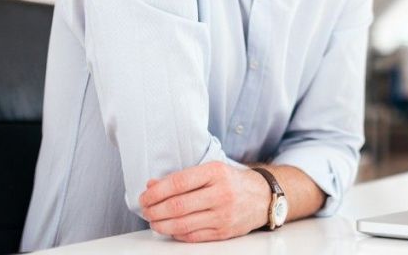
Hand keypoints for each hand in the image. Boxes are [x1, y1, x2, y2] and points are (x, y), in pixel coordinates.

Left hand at [139, 162, 269, 241]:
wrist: (262, 197)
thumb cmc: (232, 182)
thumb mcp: (210, 171)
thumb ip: (182, 178)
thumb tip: (152, 185)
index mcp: (215, 172)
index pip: (178, 182)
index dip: (156, 192)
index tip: (145, 196)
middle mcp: (221, 193)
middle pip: (177, 205)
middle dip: (155, 210)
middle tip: (145, 210)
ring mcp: (223, 215)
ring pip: (183, 224)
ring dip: (161, 224)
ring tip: (153, 221)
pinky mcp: (224, 232)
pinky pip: (193, 236)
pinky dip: (176, 233)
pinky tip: (170, 228)